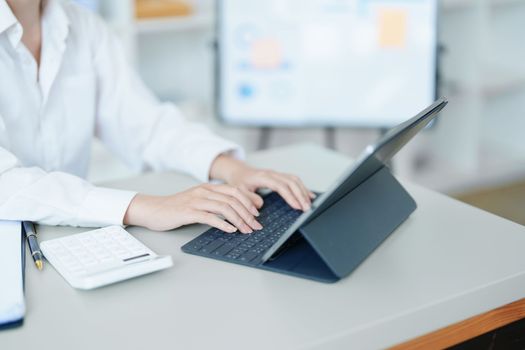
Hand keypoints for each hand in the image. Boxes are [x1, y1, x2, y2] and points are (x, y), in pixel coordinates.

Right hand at [123, 183, 263, 232]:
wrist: (153, 209)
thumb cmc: (176, 208)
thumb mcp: (198, 201)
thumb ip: (214, 203)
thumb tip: (234, 212)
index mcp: (208, 188)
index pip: (235, 191)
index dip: (248, 201)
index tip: (257, 213)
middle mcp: (204, 192)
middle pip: (233, 199)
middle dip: (248, 213)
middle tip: (256, 225)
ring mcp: (196, 201)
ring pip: (225, 208)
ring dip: (239, 220)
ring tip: (247, 230)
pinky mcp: (189, 212)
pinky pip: (210, 217)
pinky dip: (223, 224)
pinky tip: (231, 230)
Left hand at [210, 155, 314, 210]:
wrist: (238, 171)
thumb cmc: (238, 181)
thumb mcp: (238, 191)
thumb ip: (248, 198)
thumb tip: (260, 206)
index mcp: (263, 177)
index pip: (281, 186)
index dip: (290, 196)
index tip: (297, 206)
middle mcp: (272, 174)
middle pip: (291, 182)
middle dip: (301, 195)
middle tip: (307, 208)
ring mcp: (277, 174)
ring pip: (295, 180)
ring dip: (303, 192)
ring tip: (309, 204)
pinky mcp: (280, 177)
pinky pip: (294, 181)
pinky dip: (303, 188)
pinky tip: (310, 196)